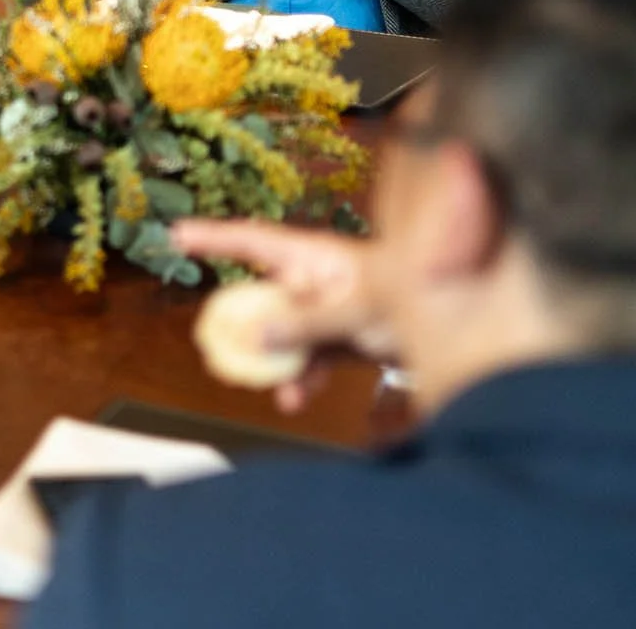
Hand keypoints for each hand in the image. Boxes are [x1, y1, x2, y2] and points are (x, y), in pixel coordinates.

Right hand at [169, 217, 391, 413]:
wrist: (459, 322)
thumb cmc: (413, 292)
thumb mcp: (354, 309)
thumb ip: (304, 324)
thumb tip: (254, 335)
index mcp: (312, 256)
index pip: (252, 241)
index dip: (213, 237)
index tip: (176, 235)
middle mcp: (313, 279)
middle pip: (262, 297)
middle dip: (239, 323)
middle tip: (212, 346)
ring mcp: (326, 309)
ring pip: (284, 335)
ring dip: (275, 363)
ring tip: (269, 389)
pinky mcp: (340, 338)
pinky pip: (309, 357)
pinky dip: (303, 378)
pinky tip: (298, 399)